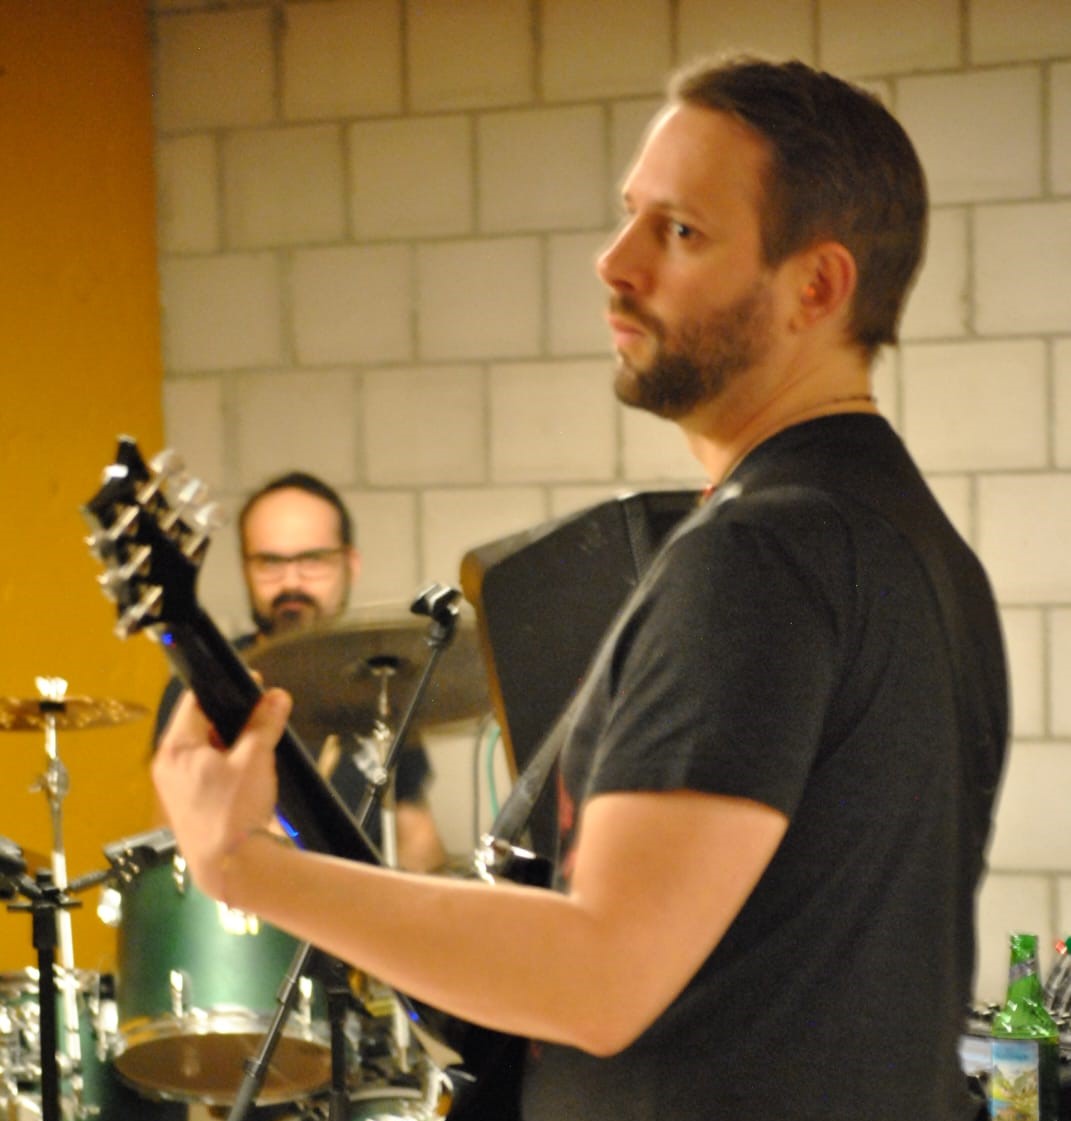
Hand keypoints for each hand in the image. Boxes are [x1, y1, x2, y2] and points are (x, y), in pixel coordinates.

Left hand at [151, 686, 290, 899]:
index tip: (253, 684)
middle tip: (263, 713)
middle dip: (233, 718)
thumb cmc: (234, 811)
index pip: (195, 702)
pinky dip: (228, 765)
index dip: (224, 689)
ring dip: (232, 743)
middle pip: (201, 726)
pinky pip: (207, 772)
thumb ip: (264, 723)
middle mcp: (168, 766)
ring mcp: (176, 787)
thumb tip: (277, 696)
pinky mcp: (190, 805)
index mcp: (174, 749)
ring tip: (260, 741)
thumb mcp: (254, 759)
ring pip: (206, 750)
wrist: (232, 867)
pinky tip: (251, 769)